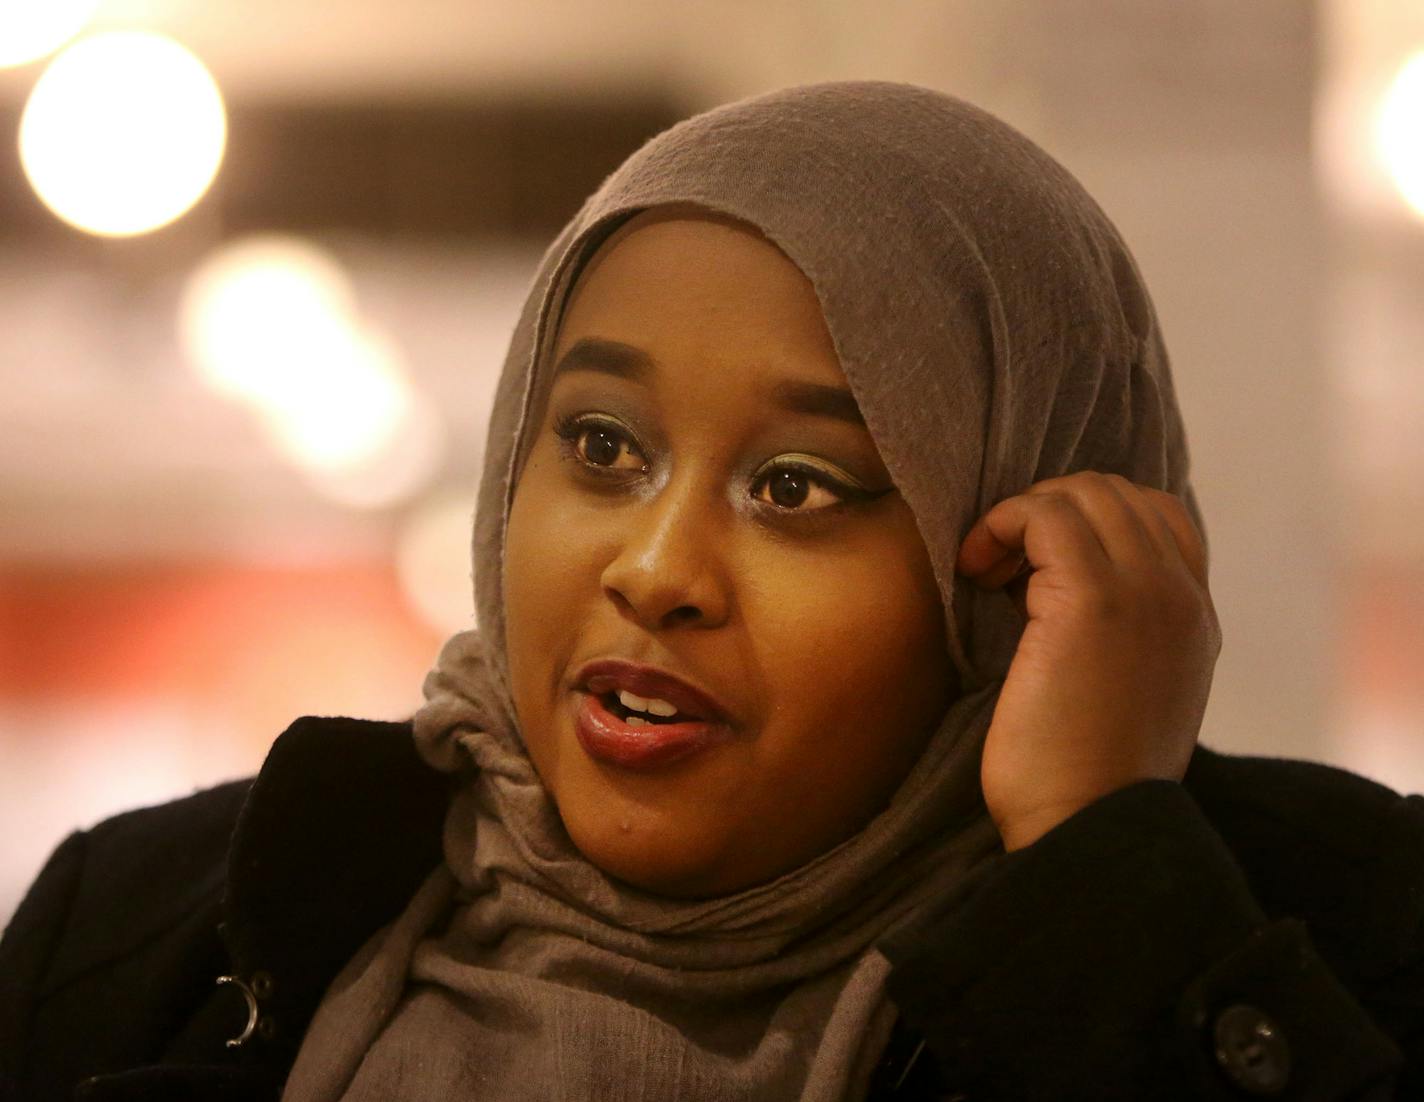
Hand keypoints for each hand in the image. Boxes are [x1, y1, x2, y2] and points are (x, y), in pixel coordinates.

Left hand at [955, 472, 1221, 850]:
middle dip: (1046, 511)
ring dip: (1021, 518)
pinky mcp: (1092, 601)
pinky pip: (1046, 515)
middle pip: (1116, 493)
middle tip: (1000, 567)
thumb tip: (1045, 586)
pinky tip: (975, 568)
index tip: (1032, 569)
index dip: (1085, 522)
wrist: (1085, 826)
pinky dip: (1002, 524)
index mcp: (1194, 618)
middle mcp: (1181, 596)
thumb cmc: (1080, 777)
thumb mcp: (1121, 693)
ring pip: (1083, 493)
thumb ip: (1117, 633)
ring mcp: (1146, 592)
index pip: (1156, 516)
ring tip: (986, 571)